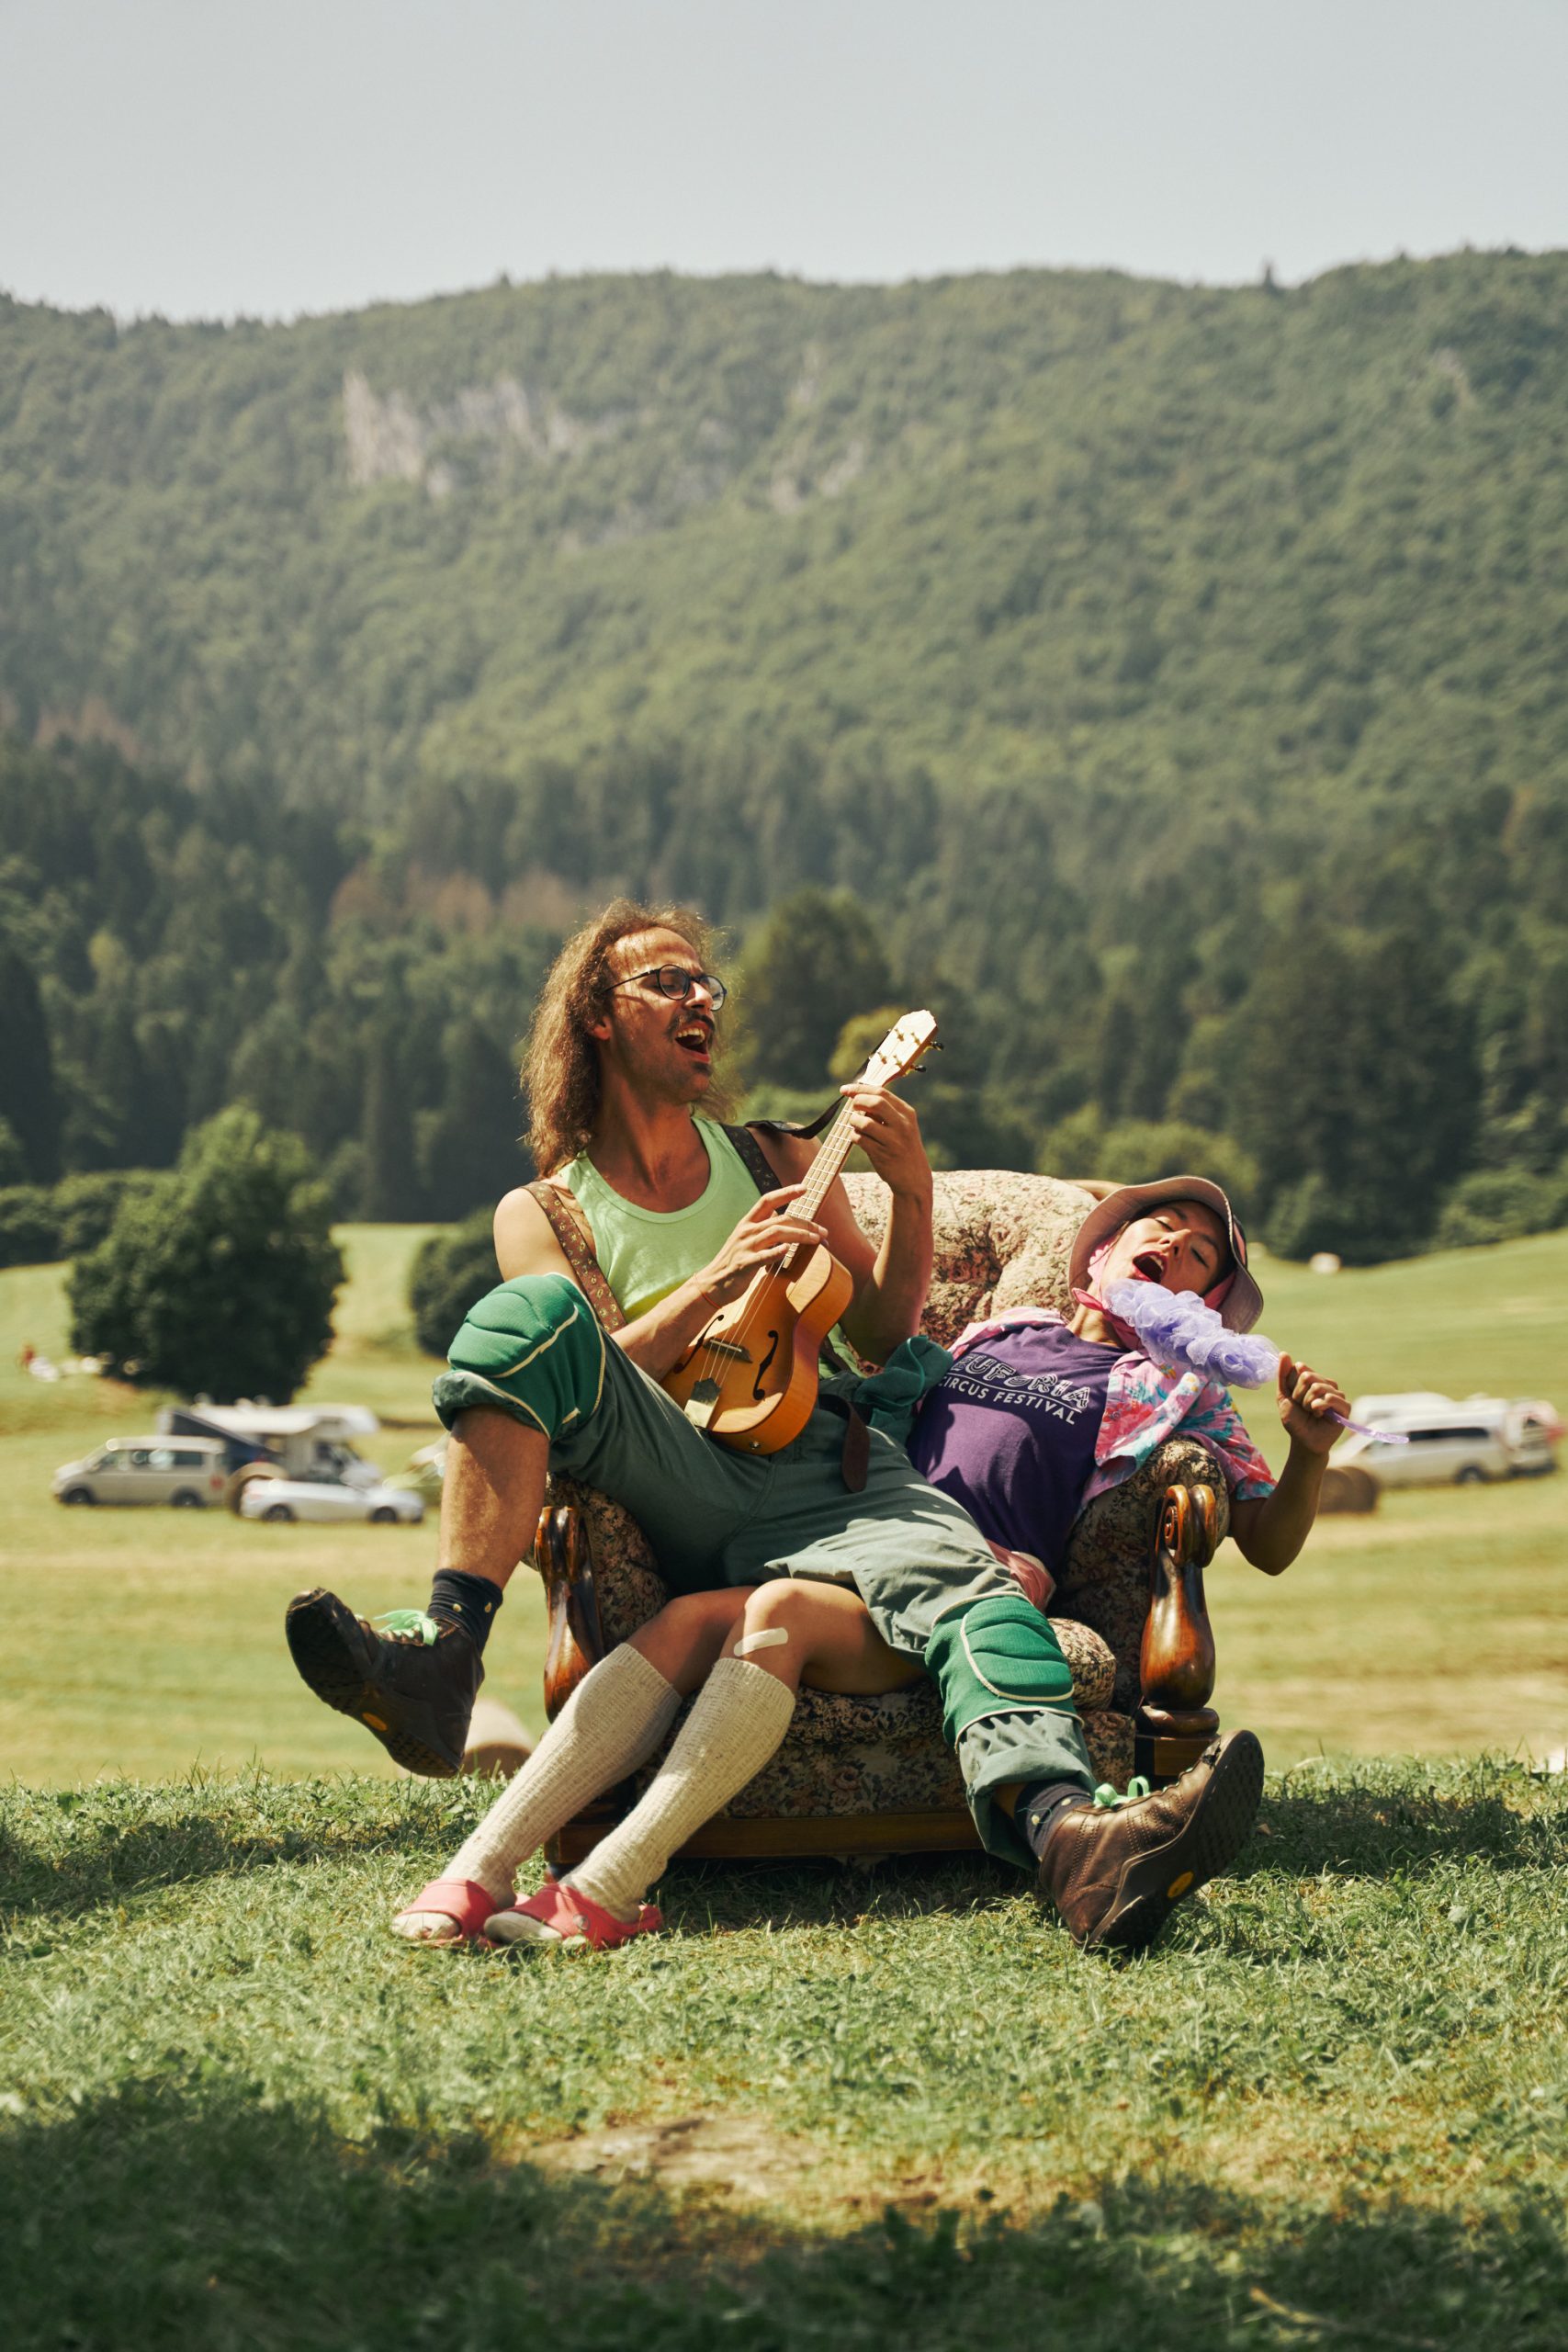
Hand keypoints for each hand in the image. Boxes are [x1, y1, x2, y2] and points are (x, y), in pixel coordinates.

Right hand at [694, 1184, 828, 1305]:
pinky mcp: (744, 1265)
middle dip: (805, 1223)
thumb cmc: (733, 1262)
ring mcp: (744, 1247)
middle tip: (823, 1231)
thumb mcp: (745, 1238)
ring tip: (816, 1240)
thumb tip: (779, 1215)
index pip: (767, 1200)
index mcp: (747, 1223)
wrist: (712, 1284)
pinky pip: (761, 1257)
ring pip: (775, 1234)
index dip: (786, 1192)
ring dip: (799, 1235)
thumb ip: (761, 1226)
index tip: (805, 1187)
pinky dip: (775, 1253)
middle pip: (780, 1219)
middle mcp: (746, 1231)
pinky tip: (787, 1251)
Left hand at [840, 1083, 931, 1200]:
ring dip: (853, 1121)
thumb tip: (858, 1096)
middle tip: (851, 1107)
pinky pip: (860, 1139)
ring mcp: (893, 1140)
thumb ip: (885, 1112)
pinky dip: (853, 1135)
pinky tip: (857, 1137)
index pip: (881, 1093)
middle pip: (875, 1103)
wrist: (914, 1177)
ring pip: (864, 1122)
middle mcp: (902, 1125)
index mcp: (907, 1113)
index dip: (860, 1089)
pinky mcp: (882, 1154)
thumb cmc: (902, 1147)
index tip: (845, 1090)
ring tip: (855, 1125)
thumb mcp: (902, 1126)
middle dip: (857, 1101)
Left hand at [1277, 1354, 1348, 1454]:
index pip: (1302, 1369)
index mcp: (1313, 1379)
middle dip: (1300, 1395)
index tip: (1294, 1399)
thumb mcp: (1283, 1397)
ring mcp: (1337, 1395)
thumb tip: (1284, 1353)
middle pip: (1309, 1377)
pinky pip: (1332, 1397)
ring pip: (1319, 1387)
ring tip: (1311, 1413)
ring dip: (1308, 1403)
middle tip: (1303, 1408)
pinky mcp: (1345, 1407)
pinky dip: (1320, 1406)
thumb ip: (1283, 1376)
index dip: (1294, 1386)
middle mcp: (1326, 1384)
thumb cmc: (1295, 1420)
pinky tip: (1318, 1413)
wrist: (1303, 1441)